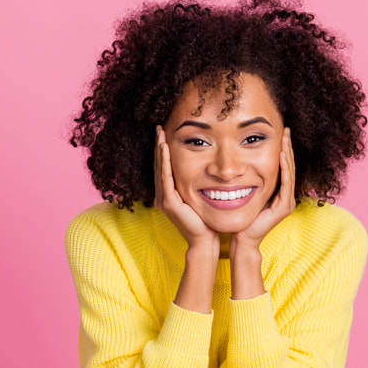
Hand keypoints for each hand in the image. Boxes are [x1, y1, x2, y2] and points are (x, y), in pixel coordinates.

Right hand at [153, 126, 218, 251]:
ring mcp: (164, 200)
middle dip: (159, 145)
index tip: (165, 133)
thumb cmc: (206, 220)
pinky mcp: (169, 203)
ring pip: (160, 169)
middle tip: (159, 127)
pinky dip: (165, 162)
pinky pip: (165, 178)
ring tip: (160, 133)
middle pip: (159, 165)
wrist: (204, 240)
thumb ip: (197, 185)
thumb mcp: (199, 198)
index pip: (164, 168)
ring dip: (160, 150)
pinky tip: (165, 148)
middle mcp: (162, 196)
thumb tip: (208, 169)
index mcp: (168, 195)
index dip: (163, 151)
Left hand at [231, 127, 296, 250]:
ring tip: (285, 138)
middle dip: (287, 147)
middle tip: (286, 130)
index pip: (283, 167)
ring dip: (288, 154)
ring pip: (289, 173)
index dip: (283, 150)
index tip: (280, 133)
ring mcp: (287, 202)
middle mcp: (286, 197)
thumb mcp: (247, 192)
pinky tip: (281, 155)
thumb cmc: (241, 217)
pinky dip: (284, 168)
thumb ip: (250, 179)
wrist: (242, 237)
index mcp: (279, 193)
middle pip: (289, 167)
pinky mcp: (284, 207)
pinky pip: (285, 183)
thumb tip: (241, 161)